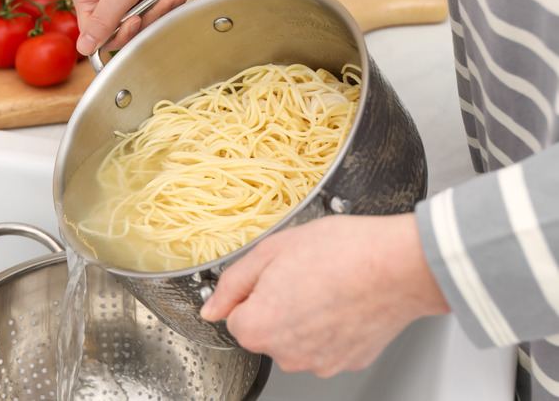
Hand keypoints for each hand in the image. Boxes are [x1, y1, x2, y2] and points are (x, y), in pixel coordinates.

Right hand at [70, 0, 190, 55]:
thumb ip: (104, 19)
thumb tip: (84, 47)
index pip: (95, 33)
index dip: (118, 33)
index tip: (136, 21)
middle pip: (122, 31)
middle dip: (145, 17)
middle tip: (156, 0)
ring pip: (143, 25)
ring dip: (161, 9)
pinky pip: (157, 15)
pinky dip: (169, 4)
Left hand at [200, 213, 449, 376]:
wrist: (400, 265)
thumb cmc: (342, 252)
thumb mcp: (271, 250)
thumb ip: (232, 283)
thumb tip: (212, 308)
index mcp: (258, 327)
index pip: (236, 316)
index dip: (254, 290)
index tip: (277, 273)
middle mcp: (286, 354)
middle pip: (266, 330)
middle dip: (277, 304)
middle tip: (304, 274)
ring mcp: (319, 362)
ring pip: (296, 338)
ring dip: (304, 316)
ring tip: (328, 285)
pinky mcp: (348, 361)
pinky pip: (326, 343)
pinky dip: (331, 326)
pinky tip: (345, 300)